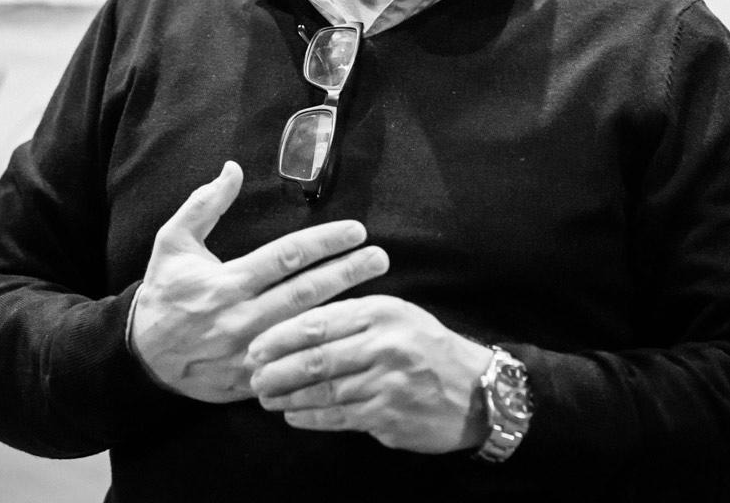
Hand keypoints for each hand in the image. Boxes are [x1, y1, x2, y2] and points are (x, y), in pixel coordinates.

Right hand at [129, 161, 388, 402]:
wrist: (140, 358)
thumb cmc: (164, 293)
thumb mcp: (173, 241)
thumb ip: (204, 204)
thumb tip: (233, 168)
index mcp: (227, 283)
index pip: (286, 257)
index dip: (324, 241)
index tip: (355, 230)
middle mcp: (240, 318)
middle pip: (305, 293)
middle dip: (347, 273)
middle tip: (380, 257)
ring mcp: (248, 354)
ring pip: (305, 331)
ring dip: (343, 311)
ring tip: (379, 293)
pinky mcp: (251, 381)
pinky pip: (294, 366)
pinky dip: (322, 351)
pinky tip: (349, 338)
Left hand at [246, 295, 492, 453]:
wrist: (476, 390)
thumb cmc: (427, 346)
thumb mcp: (396, 315)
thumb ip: (353, 316)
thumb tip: (300, 324)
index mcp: (381, 312)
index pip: (319, 322)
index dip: (282, 336)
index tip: (256, 344)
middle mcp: (384, 345)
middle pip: (316, 358)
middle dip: (277, 368)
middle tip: (253, 374)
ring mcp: (387, 384)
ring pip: (323, 390)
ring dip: (288, 396)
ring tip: (266, 396)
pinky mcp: (388, 417)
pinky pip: (339, 417)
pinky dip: (311, 417)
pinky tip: (293, 416)